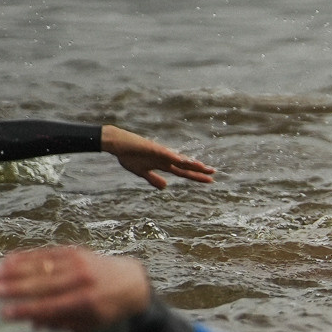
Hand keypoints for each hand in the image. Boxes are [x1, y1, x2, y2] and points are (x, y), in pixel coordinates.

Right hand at [0, 246, 153, 331]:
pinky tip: (8, 259)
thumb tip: (33, 324)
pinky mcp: (75, 250)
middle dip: (16, 288)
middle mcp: (82, 280)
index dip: (27, 310)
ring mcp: (78, 263)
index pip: (51, 307)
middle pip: (44, 284)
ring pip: (42, 266)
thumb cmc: (107, 307)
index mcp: (86, 302)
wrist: (131, 281)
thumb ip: (62, 323)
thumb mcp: (90, 323)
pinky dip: (27, 256)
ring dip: (15, 269)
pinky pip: (47, 252)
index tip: (5, 313)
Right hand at [100, 126, 214, 187]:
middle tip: (214, 173)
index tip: (209, 180)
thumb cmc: (128, 155)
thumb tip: (165, 187)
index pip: (184, 172)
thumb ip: (153, 179)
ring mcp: (159, 152)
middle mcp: (165, 158)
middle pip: (185, 165)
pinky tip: (181, 160)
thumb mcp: (142, 172)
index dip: (196, 177)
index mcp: (163, 164)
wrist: (117, 143)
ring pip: (178, 159)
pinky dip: (172, 156)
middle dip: (199, 170)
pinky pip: (164, 153)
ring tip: (203, 167)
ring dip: (189, 163)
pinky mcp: (151, 148)